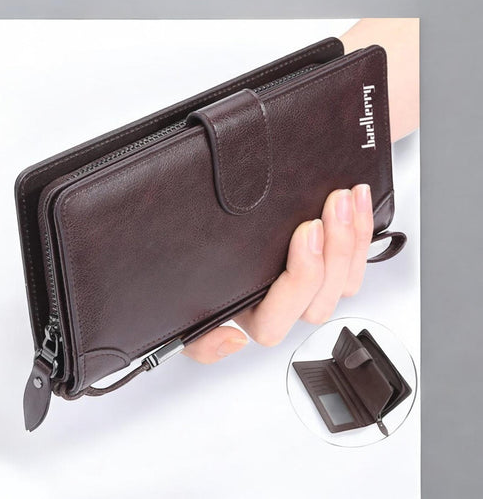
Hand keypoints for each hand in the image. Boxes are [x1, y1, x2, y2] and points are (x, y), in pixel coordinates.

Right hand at [182, 184, 373, 363]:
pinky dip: (361, 234)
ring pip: (343, 285)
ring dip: (352, 241)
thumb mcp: (181, 297)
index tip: (306, 233)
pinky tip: (357, 203)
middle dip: (335, 251)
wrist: (208, 225)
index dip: (300, 280)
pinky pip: (354, 266)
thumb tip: (234, 341)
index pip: (277, 321)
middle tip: (333, 207)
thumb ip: (199, 341)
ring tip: (346, 199)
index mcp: (250, 313)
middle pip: (320, 301)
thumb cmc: (198, 259)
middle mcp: (281, 304)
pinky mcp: (326, 265)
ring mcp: (307, 286)